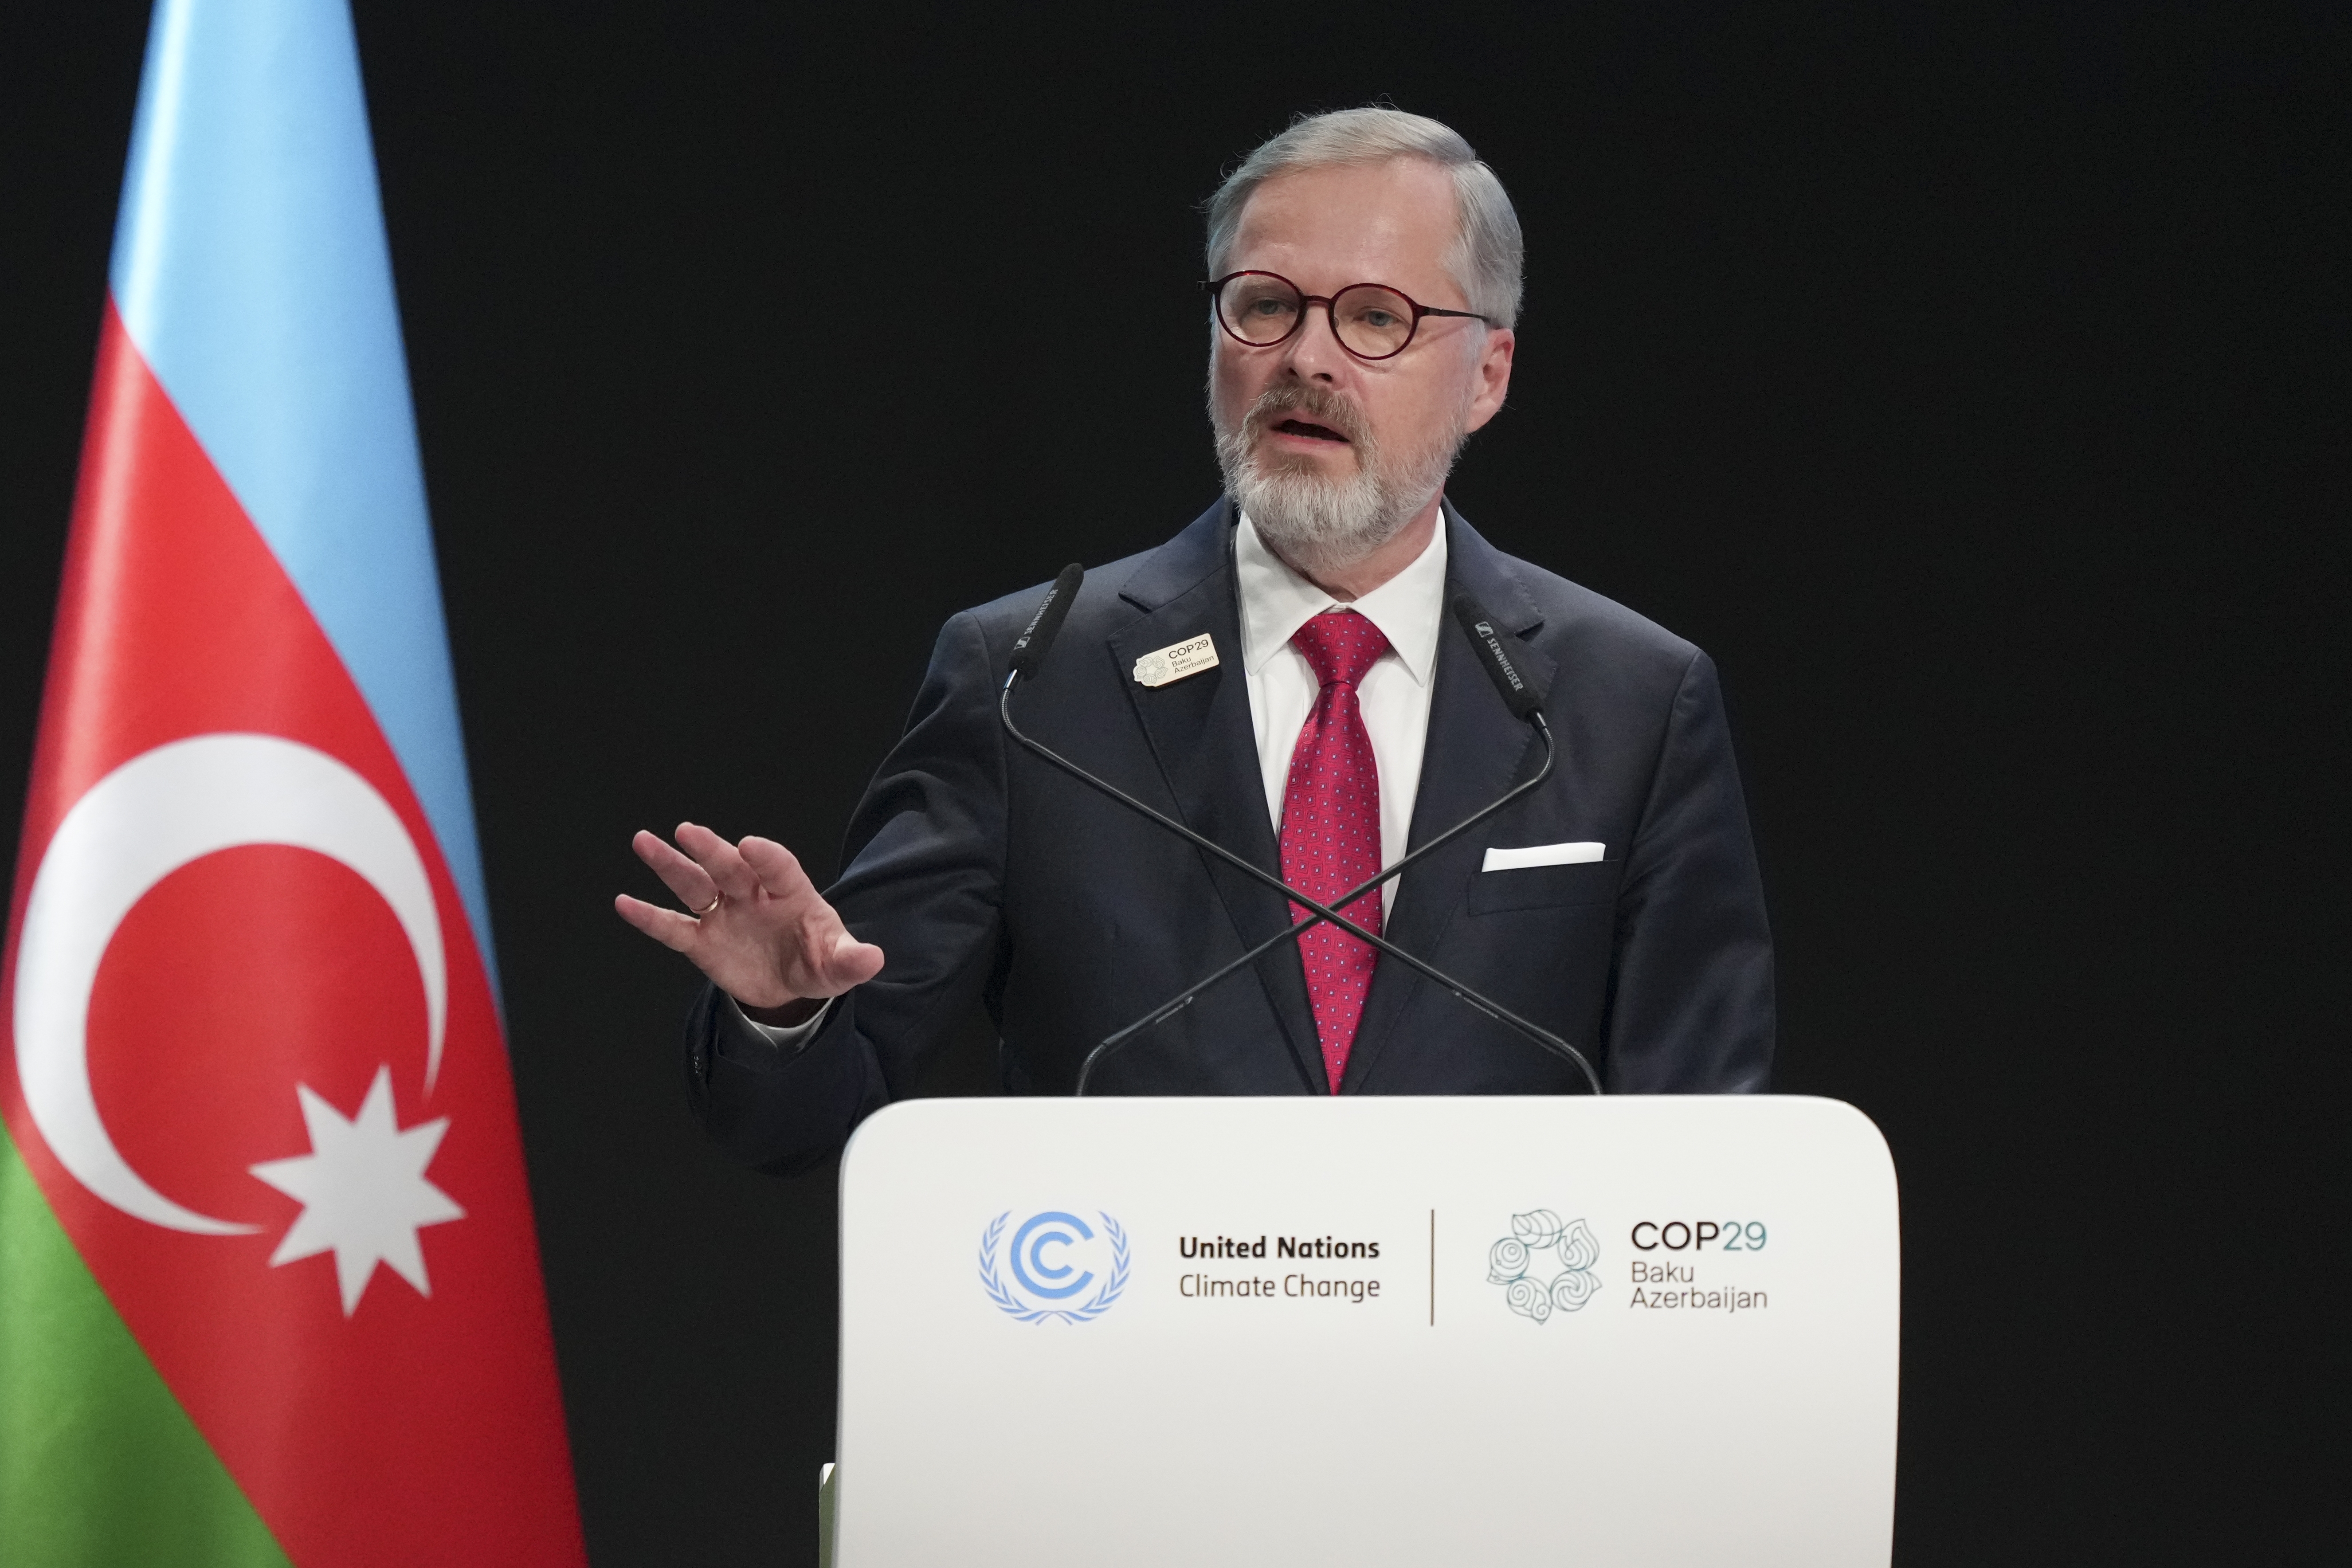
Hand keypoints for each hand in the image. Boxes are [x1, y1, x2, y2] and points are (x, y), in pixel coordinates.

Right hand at [614, 822, 884, 1015]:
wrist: (790, 986)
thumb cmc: (815, 960)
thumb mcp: (837, 965)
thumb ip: (851, 960)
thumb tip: (874, 958)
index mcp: (790, 893)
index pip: (778, 868)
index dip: (766, 857)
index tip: (750, 845)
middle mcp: (752, 895)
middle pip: (730, 868)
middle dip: (711, 850)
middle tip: (689, 831)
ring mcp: (724, 914)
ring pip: (694, 885)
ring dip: (670, 865)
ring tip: (644, 841)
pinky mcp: (702, 941)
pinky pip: (672, 926)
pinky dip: (649, 916)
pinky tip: (624, 902)